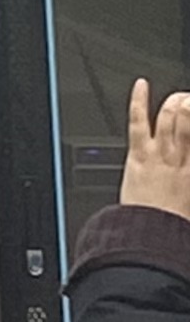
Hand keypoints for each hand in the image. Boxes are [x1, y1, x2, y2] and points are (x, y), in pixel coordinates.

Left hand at [126, 79, 189, 217]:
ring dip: (175, 102)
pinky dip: (138, 100)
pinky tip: (140, 86)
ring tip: (179, 97)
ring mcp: (160, 155)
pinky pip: (138, 121)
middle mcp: (183, 159)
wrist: (154, 235)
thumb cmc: (177, 224)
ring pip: (169, 117)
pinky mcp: (138, 155)